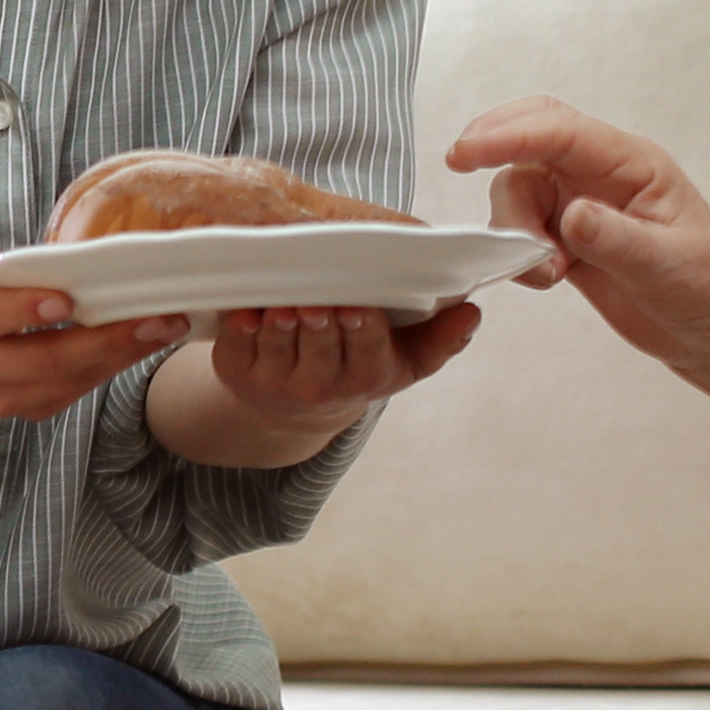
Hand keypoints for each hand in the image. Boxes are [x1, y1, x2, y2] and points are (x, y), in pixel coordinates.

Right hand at [0, 226, 180, 420]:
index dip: (22, 310)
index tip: (64, 299)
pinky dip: (117, 364)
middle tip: (154, 315)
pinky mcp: (32, 407)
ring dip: (123, 354)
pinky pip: (80, 388)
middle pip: (44, 359)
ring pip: (70, 378)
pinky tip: (149, 340)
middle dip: (104, 339)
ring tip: (167, 325)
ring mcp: (4, 396)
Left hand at [196, 295, 482, 429]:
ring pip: (280, 347)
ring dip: (281, 326)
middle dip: (320, 323)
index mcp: (366, 375)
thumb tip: (471, 311)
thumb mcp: (406, 361)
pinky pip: (238, 348)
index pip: (367, 350)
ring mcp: (277, 380)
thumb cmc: (359, 366)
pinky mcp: (238, 371)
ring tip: (285, 304)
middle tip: (318, 300)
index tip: (359, 307)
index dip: (361, 329)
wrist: (296, 408)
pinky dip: (242, 328)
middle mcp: (321, 384)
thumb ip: (442, 339)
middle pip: (321, 346)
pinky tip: (247, 311)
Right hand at [442, 98, 709, 383]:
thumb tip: (569, 215)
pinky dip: (516, 248)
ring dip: (513, 223)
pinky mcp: (571, 239)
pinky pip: (524, 226)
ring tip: (547, 272)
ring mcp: (585, 205)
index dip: (508, 136)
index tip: (465, 153)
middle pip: (532, 137)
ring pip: (521, 186)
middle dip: (494, 146)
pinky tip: (547, 278)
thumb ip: (614, 239)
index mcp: (632, 164)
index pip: (560, 132)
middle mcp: (603, 175)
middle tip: (459, 166)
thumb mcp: (667, 266)